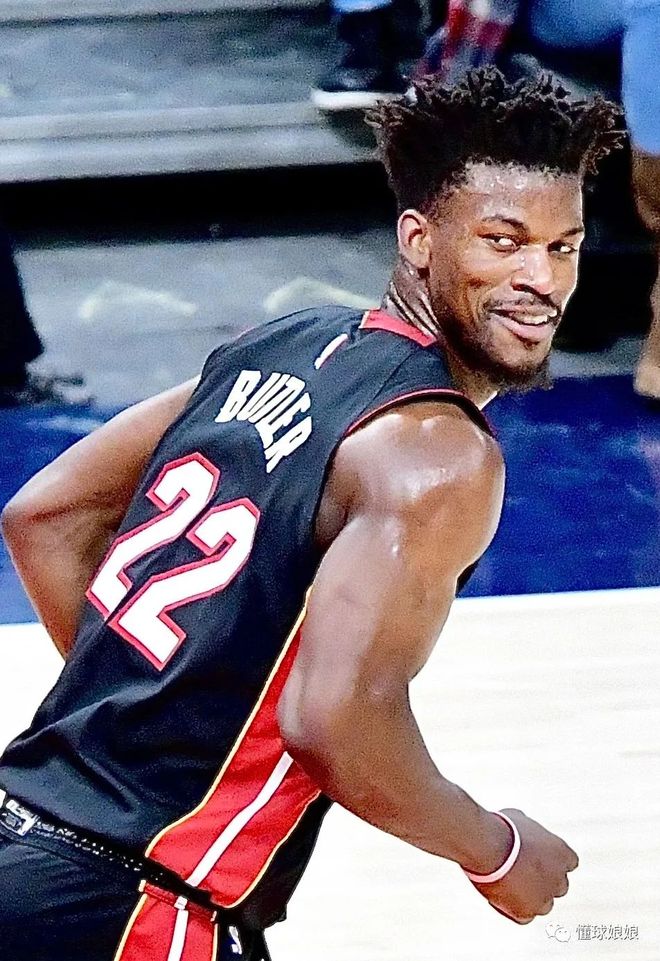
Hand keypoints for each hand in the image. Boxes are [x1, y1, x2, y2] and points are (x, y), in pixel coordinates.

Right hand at [469, 809, 577, 923]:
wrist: (488, 846)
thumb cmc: (502, 828)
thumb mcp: (521, 820)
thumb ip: (530, 832)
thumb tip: (521, 831)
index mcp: (563, 854)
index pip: (569, 863)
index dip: (552, 861)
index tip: (538, 858)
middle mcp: (559, 879)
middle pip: (559, 886)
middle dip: (544, 881)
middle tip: (522, 872)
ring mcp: (544, 899)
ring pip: (543, 904)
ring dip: (530, 897)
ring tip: (507, 885)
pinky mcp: (526, 913)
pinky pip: (524, 916)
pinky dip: (513, 909)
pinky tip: (499, 896)